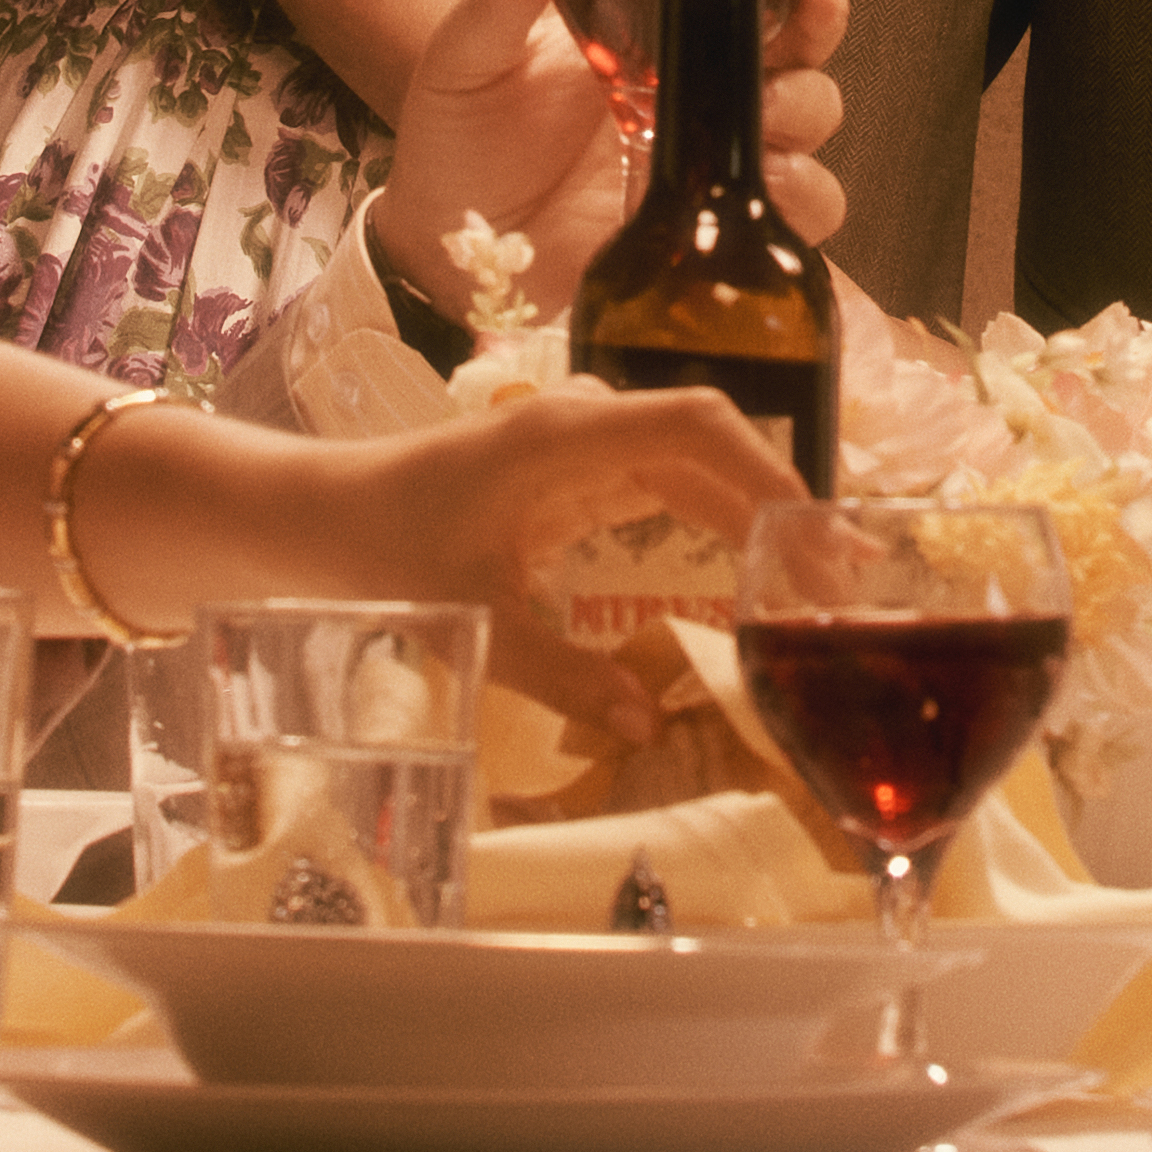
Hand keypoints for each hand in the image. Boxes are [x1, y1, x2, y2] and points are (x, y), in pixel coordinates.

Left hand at [325, 372, 817, 717]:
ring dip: (753, 514)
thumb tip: (646, 724)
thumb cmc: (378, 552)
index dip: (766, 476)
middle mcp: (582, 429)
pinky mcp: (569, 477)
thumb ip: (561, 672)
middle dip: (780, 506)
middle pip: (711, 444)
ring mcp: (577, 449)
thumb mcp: (471, 620)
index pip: (696, 427)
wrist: (306, 519)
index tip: (815, 543)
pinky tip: (749, 568)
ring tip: (819, 581)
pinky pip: (661, 487)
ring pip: (693, 466)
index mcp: (565, 438)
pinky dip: (712, 522)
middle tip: (845, 582)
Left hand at [376, 0, 855, 314]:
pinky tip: (751, 192)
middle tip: (808, 1)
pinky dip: (792, 201)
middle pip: (798, 44)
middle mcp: (697, 86)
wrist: (448, 243)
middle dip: (816, 21)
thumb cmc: (462, 134)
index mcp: (652, 29)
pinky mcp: (708, 225)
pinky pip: (792, 212)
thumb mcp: (466, 61)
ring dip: (804, 108)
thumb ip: (493, 10)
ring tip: (762, 113)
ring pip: (809, 122)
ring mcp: (708, 157)